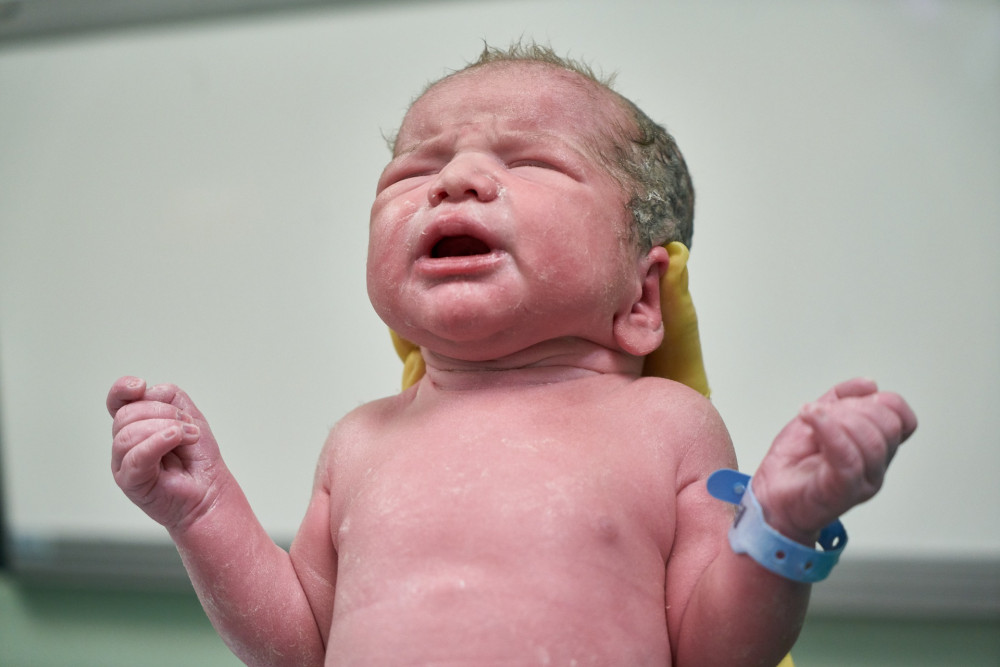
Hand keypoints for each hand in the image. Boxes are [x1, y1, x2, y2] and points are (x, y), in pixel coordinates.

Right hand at [108, 376, 228, 531]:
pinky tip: (176, 439)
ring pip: (128, 433)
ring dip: (167, 428)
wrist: (210, 491)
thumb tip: (147, 392)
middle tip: (189, 427)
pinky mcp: (130, 481)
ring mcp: (124, 464)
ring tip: (189, 437)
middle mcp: (125, 444)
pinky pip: (135, 456)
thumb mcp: (188, 415)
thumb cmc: (198, 458)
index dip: (122, 390)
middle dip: (164, 413)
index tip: (139, 386)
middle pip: (127, 415)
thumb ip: (169, 397)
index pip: (117, 402)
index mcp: (136, 426)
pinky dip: (158, 442)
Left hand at [751, 378, 916, 543]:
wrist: (771, 497)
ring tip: (810, 416)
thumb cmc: (794, 463)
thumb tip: (870, 385)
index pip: (901, 419)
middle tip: (824, 411)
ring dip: (837, 418)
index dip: (882, 401)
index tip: (849, 401)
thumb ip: (842, 398)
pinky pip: (848, 458)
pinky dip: (828, 430)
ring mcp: (862, 481)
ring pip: (871, 441)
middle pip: (888, 426)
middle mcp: (875, 466)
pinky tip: (809, 417)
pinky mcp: (843, 491)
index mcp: (874, 447)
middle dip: (854, 407)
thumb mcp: (817, 418)